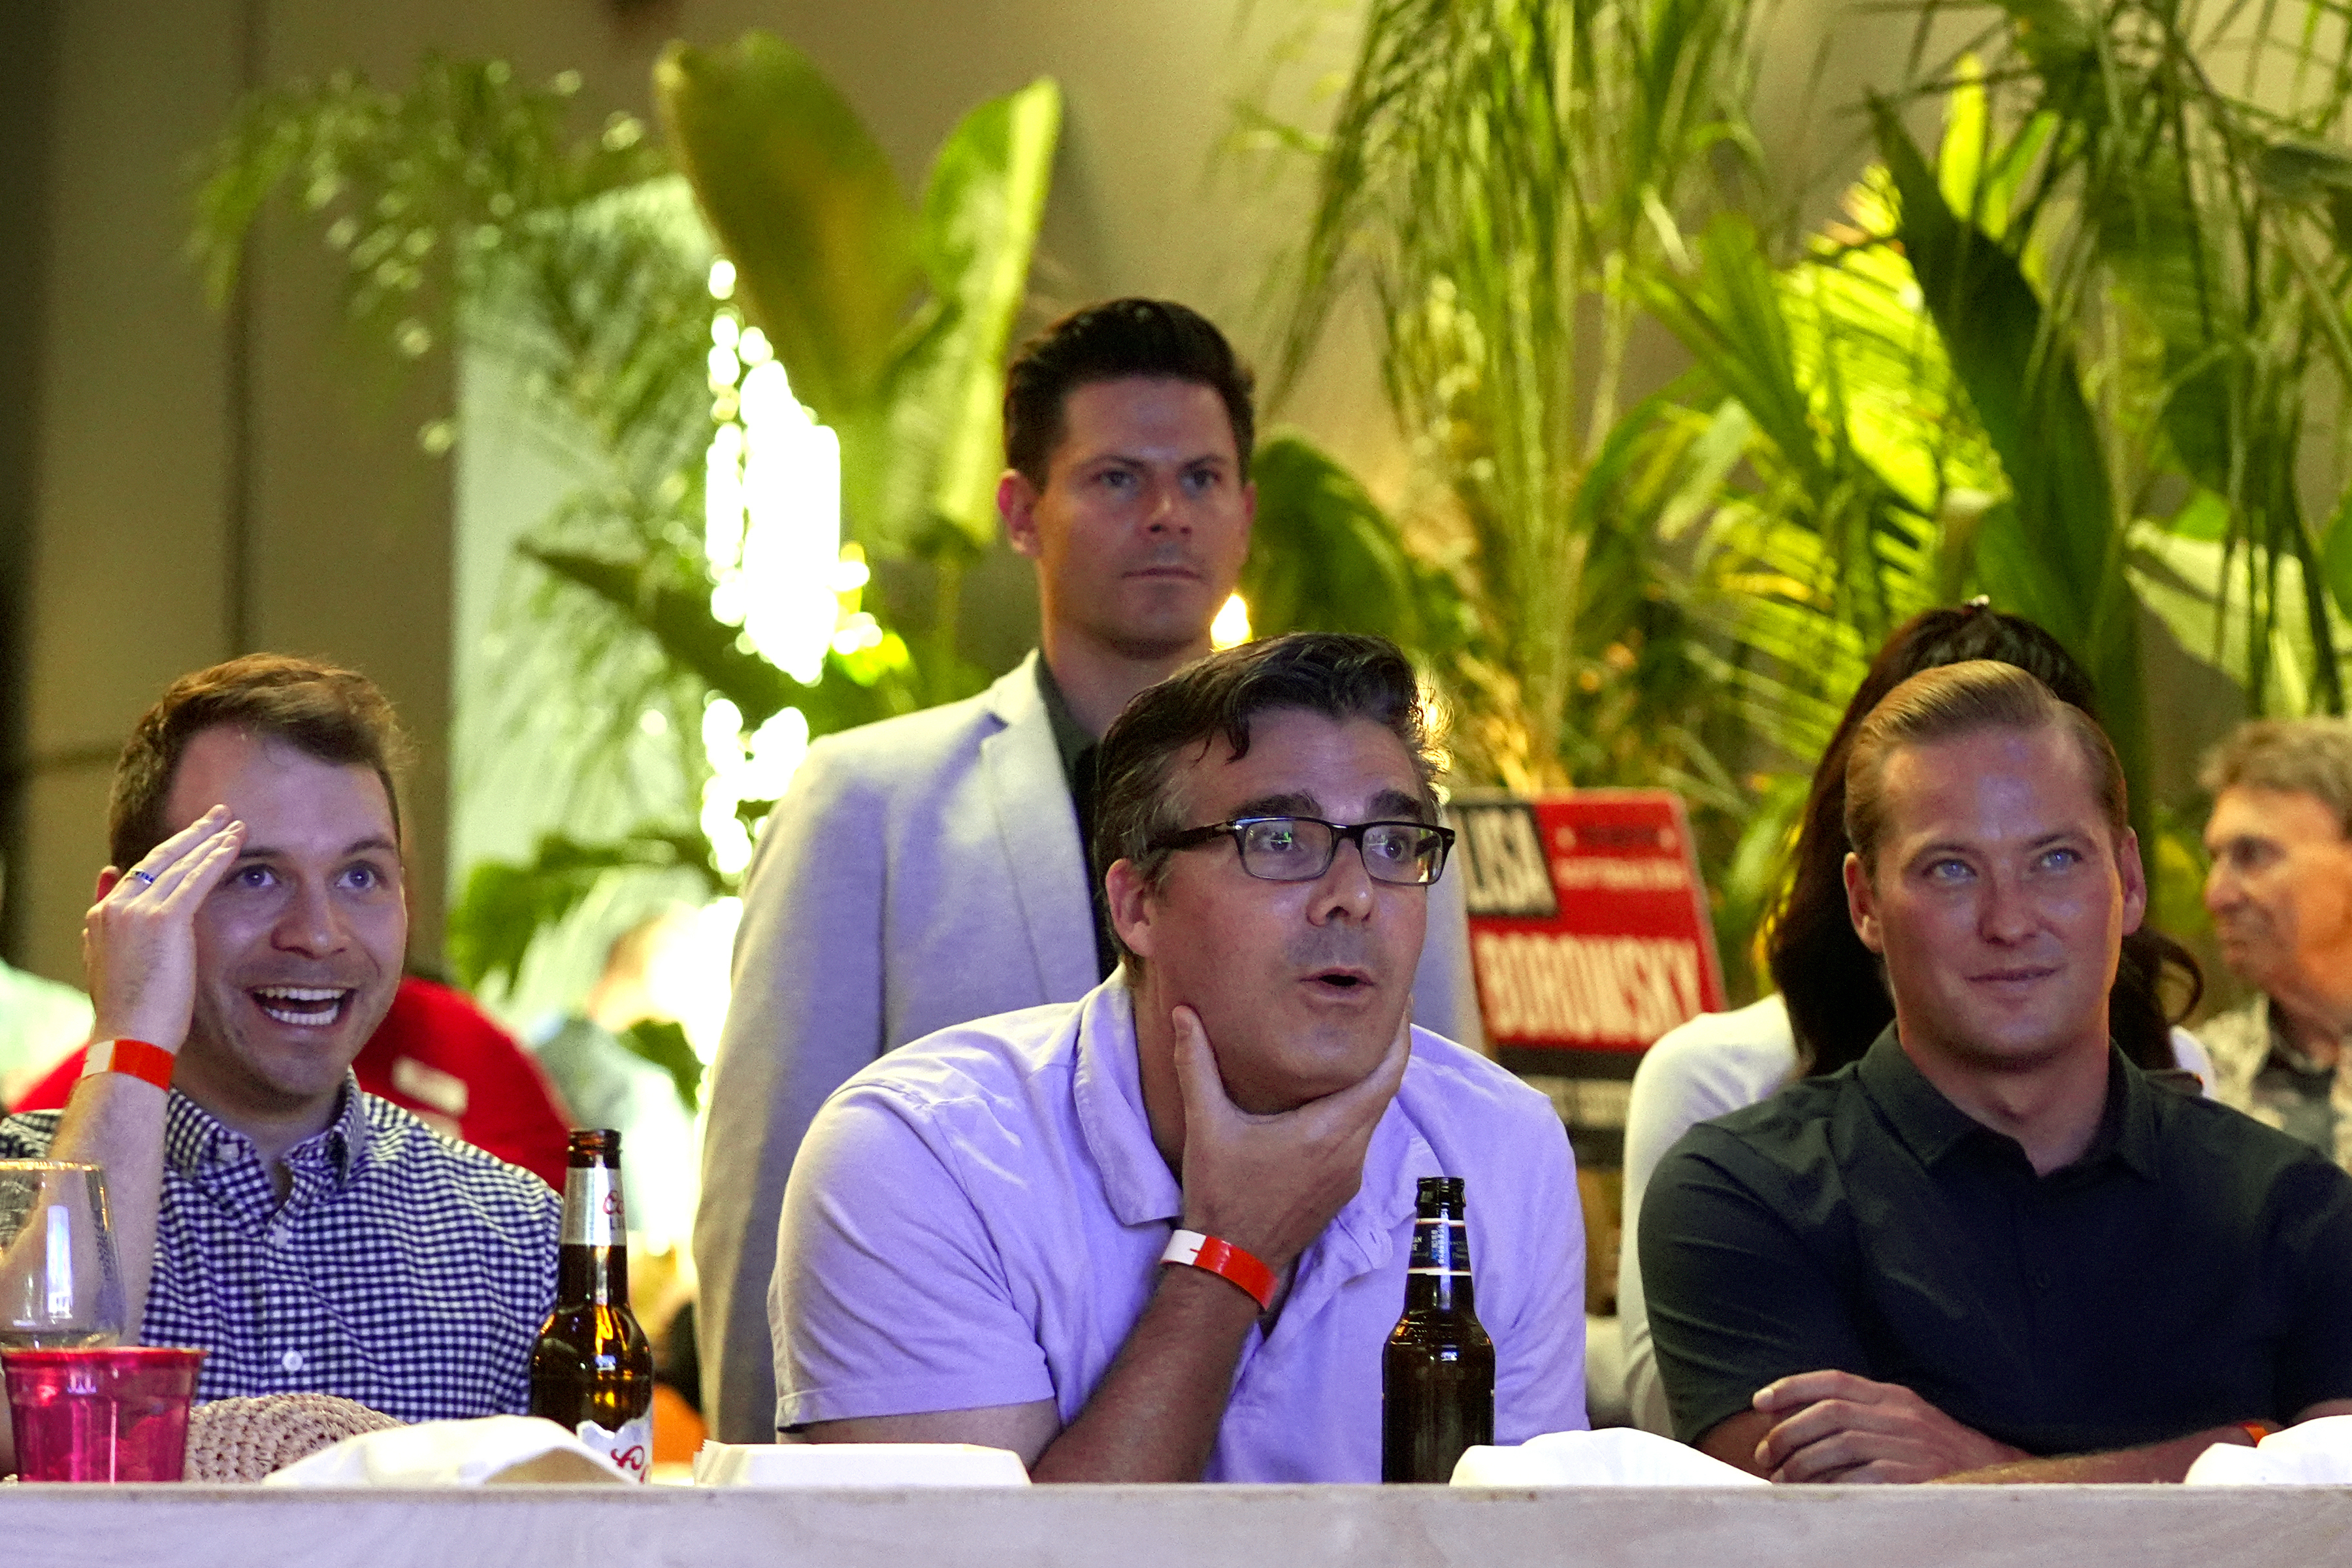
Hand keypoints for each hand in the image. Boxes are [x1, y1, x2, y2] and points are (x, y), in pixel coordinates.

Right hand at [82, 806, 244, 1052]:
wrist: (129, 1037)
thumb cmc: (130, 1012)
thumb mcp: (110, 963)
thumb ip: (107, 926)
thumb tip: (106, 881)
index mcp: (103, 916)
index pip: (141, 873)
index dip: (171, 854)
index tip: (193, 838)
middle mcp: (116, 906)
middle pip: (159, 859)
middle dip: (192, 834)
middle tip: (218, 814)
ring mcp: (137, 910)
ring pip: (181, 863)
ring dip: (210, 839)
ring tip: (234, 822)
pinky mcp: (164, 919)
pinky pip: (197, 877)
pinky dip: (218, 855)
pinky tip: (237, 842)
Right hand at [1170, 1005, 1410, 1273]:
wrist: (1230, 1263)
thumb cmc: (1221, 1194)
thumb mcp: (1206, 1125)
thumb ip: (1197, 1064)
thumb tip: (1185, 1013)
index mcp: (1329, 1131)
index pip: (1387, 1073)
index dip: (1399, 1033)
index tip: (1399, 999)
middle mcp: (1351, 1153)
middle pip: (1386, 1089)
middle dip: (1386, 1048)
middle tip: (1378, 1009)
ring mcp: (1350, 1175)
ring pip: (1373, 1115)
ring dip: (1370, 1080)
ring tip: (1355, 1044)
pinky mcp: (1342, 1190)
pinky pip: (1360, 1138)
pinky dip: (1356, 1109)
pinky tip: (1333, 1094)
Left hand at [1753, 1370, 2027, 1482]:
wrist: (2001, 1478)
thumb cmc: (1942, 1453)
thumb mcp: (1906, 1422)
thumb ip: (1865, 1416)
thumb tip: (1806, 1426)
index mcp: (1895, 1397)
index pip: (1834, 1381)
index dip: (1791, 1388)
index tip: (1759, 1401)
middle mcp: (1902, 1415)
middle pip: (1829, 1414)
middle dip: (1788, 1434)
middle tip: (1765, 1455)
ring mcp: (1912, 1446)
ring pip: (1840, 1445)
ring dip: (1803, 1463)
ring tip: (1783, 1480)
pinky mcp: (1918, 1477)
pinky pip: (1863, 1478)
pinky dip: (1834, 1485)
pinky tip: (1816, 1494)